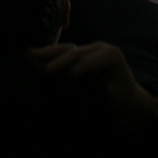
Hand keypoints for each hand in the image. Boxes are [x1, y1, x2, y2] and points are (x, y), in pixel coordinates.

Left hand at [28, 43, 157, 139]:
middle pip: (67, 49)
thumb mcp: (79, 88)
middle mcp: (93, 49)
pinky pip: (95, 60)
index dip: (44, 53)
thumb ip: (64, 78)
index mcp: (84, 55)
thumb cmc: (105, 100)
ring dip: (62, 61)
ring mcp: (104, 50)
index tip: (27, 56)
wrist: (131, 107)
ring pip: (79, 53)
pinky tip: (73, 74)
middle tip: (31, 58)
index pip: (61, 51)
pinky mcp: (115, 56)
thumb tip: (40, 71)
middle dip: (47, 53)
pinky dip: (83, 66)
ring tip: (47, 69)